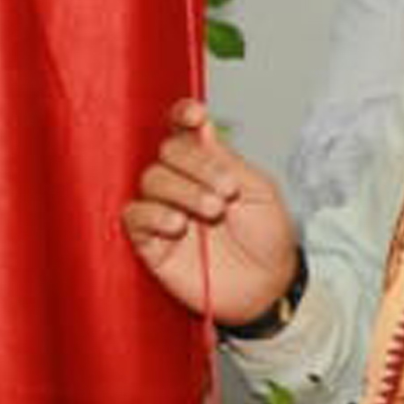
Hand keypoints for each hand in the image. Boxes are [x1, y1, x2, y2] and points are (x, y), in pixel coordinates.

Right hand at [121, 100, 297, 325]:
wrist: (266, 288)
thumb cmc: (268, 239)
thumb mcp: (260, 192)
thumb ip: (228, 160)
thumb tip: (200, 127)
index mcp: (208, 165)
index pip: (183, 130)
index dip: (182, 116)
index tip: (193, 116)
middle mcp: (182, 183)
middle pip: (167, 151)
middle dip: (195, 165)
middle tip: (225, 193)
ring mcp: (164, 210)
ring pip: (151, 180)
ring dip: (181, 190)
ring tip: (212, 212)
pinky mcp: (150, 241)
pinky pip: (134, 216)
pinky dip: (153, 214)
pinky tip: (177, 225)